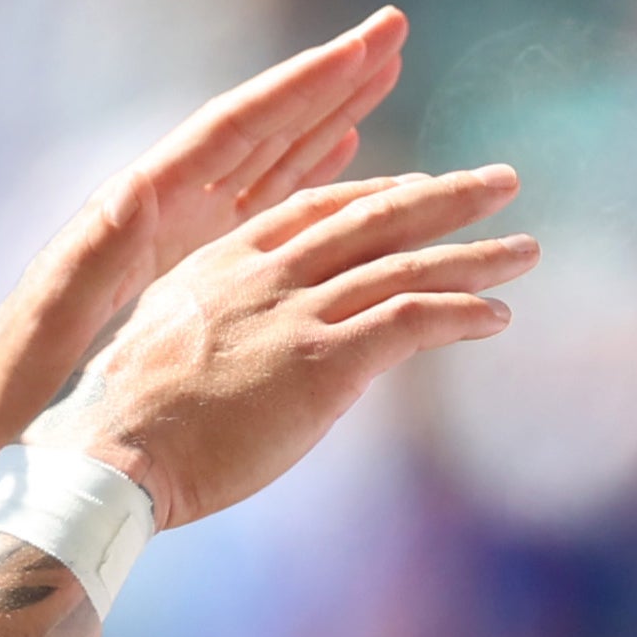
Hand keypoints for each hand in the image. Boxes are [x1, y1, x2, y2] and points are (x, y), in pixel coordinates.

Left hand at [0, 11, 410, 471]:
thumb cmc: (16, 382)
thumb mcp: (51, 319)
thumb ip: (92, 257)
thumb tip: (132, 193)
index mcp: (141, 205)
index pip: (236, 128)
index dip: (301, 87)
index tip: (362, 48)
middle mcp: (167, 204)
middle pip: (262, 127)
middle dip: (327, 80)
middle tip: (390, 32)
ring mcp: (182, 234)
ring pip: (270, 159)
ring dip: (328, 115)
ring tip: (384, 72)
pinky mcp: (192, 267)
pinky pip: (265, 206)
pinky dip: (310, 174)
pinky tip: (345, 152)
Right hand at [45, 164, 530, 528]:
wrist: (110, 454)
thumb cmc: (128, 424)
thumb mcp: (169, 346)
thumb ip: (219, 330)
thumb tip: (249, 353)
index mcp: (225, 261)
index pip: (316, 208)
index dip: (375, 192)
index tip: (417, 186)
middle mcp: (267, 273)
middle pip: (375, 216)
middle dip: (446, 197)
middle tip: (502, 182)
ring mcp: (297, 313)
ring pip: (406, 262)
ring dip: (476, 254)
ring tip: (526, 251)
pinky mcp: (324, 361)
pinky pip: (412, 319)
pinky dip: (462, 311)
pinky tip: (496, 317)